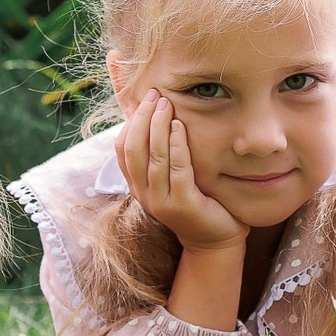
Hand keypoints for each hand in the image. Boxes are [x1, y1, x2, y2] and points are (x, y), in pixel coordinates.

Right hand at [118, 91, 246, 254]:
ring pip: (153, 157)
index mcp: (137, 185)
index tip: (145, 98)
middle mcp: (144, 194)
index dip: (131, 121)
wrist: (213, 240)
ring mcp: (162, 201)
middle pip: (134, 149)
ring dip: (158, 126)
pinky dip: (177, 145)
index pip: (121, 149)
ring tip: (167, 104)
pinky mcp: (184, 205)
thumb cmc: (195, 201)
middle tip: (155, 95)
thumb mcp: (171, 177)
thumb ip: (160, 154)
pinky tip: (180, 126)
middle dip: (143, 118)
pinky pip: (177, 170)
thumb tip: (154, 116)